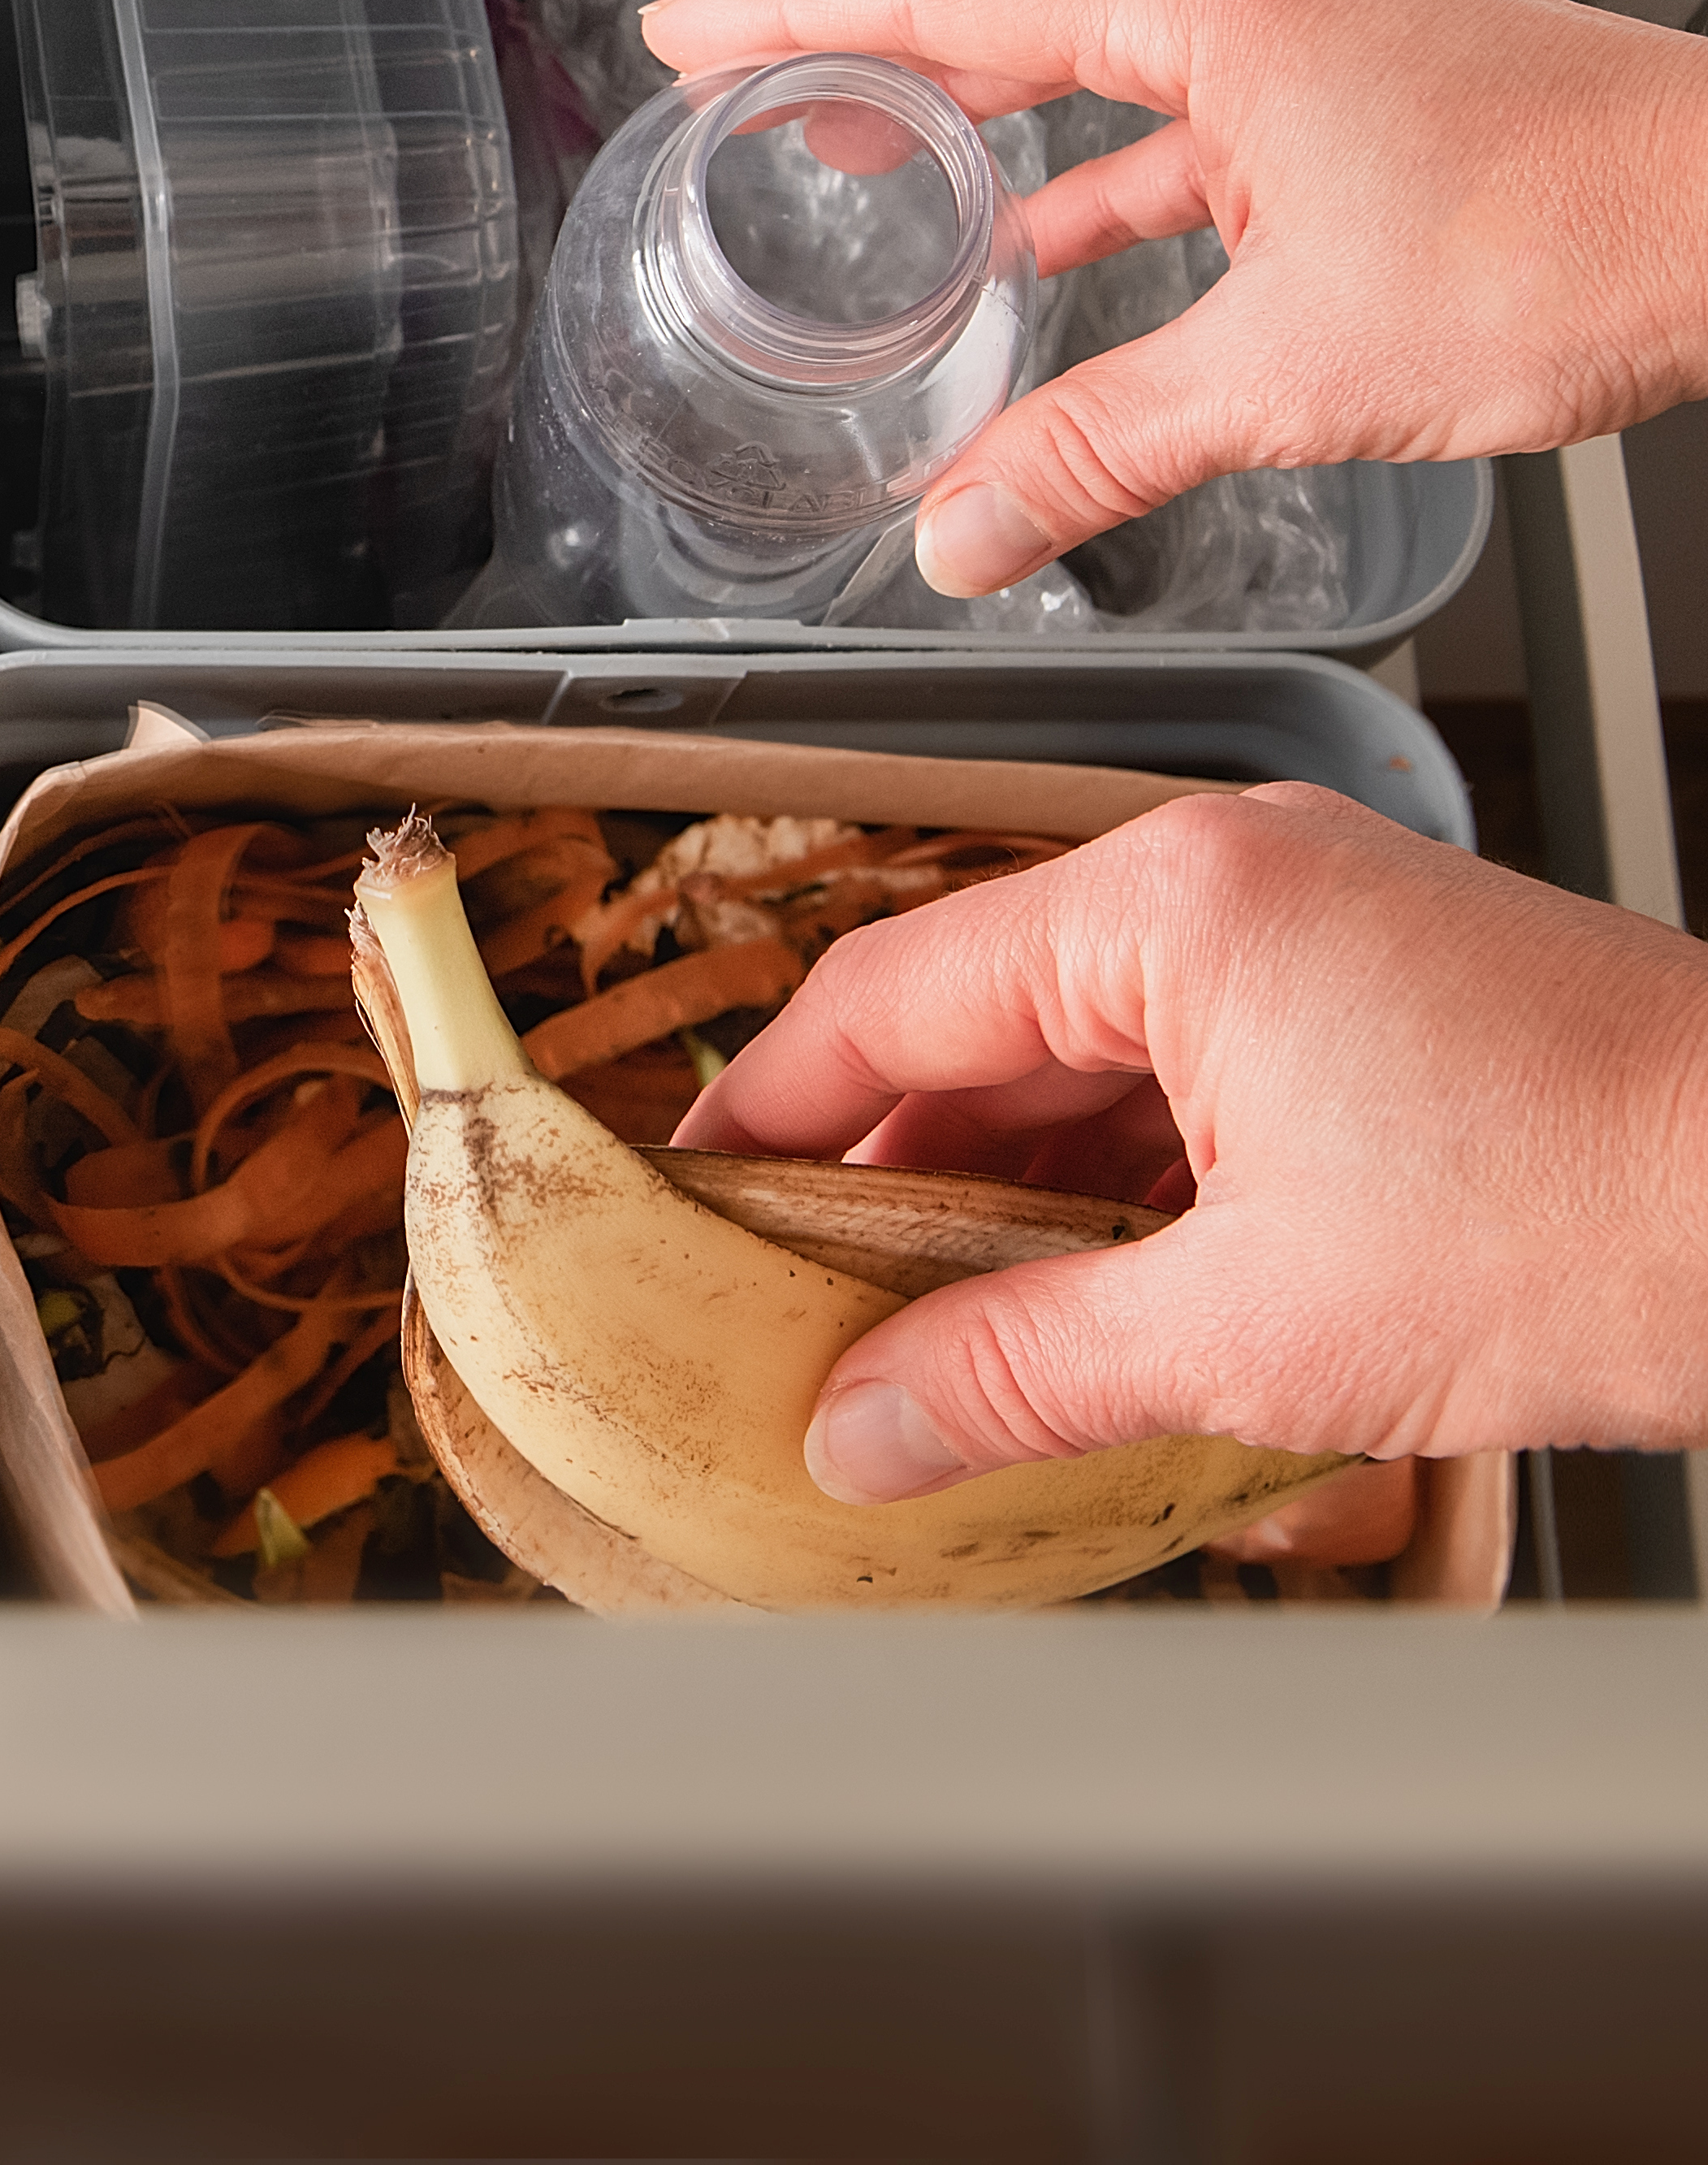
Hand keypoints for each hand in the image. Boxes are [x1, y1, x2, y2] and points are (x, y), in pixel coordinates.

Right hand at [638, 0, 1707, 595]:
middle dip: (865, 53)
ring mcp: (1318, 46)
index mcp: (1212, 8)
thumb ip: (1101, 449)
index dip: (797, 13)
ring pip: (1099, 69)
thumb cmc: (1571, 237)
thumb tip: (962, 537)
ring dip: (985, 122)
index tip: (689, 31)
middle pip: (1005, 8)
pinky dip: (1103, 182)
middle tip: (748, 88)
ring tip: (877, 172)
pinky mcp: (1368, 107)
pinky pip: (1188, 129)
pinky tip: (1055, 252)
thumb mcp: (1294, 367)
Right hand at [671, 782, 1707, 1491]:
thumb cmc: (1603, 1219)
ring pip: (1090, 1060)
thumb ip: (1025, 1369)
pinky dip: (1133, 1185)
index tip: (701, 1203)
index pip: (888, 989)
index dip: (775, 1110)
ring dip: (1020, 1194)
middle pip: (982, 1023)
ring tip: (950, 1334)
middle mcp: (1229, 879)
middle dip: (898, 1177)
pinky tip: (1102, 1303)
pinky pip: (1194, 1076)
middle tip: (812, 1307)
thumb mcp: (1262, 1329)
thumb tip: (865, 1425)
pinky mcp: (1381, 996)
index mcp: (1170, 902)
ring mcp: (1315, 927)